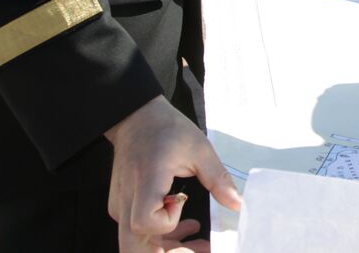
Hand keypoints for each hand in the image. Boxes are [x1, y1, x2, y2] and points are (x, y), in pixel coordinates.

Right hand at [105, 96, 240, 252]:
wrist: (136, 119)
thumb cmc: (167, 129)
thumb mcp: (199, 148)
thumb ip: (218, 178)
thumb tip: (237, 205)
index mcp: (145, 181)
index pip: (144, 222)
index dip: (166, 223)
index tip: (182, 201)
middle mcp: (127, 199)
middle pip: (132, 248)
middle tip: (197, 250)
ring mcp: (121, 205)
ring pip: (136, 245)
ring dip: (168, 250)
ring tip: (202, 245)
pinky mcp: (123, 207)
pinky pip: (139, 234)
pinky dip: (163, 239)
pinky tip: (189, 229)